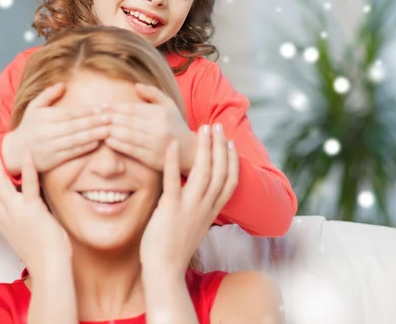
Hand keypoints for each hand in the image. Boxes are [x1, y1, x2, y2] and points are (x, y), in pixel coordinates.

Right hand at [0, 135, 71, 274]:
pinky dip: (27, 168)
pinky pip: (29, 186)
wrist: (49, 266)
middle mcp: (3, 213)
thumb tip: (14, 197)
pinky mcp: (33, 210)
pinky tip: (26, 151)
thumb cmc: (39, 247)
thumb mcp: (18, 227)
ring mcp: (16, 211)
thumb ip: (13, 212)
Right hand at [3, 82, 111, 173]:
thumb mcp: (34, 108)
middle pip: (75, 126)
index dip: (87, 110)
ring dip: (94, 135)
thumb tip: (63, 84)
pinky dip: (85, 148)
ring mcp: (50, 147)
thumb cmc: (28, 127)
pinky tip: (97, 143)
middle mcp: (47, 132)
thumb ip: (48, 95)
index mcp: (44, 117)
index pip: (70, 113)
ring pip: (76, 140)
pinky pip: (71, 153)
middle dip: (95, 121)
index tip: (103, 107)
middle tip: (111, 117)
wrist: (14, 152)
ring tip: (109, 129)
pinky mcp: (52, 160)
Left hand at [105, 83, 196, 173]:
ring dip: (110, 131)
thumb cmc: (176, 125)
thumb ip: (153, 93)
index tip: (103, 106)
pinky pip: (130, 150)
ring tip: (98, 127)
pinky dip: (117, 145)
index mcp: (161, 113)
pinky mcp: (151, 158)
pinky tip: (107, 140)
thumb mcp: (169, 105)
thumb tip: (136, 85)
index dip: (116, 107)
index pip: (133, 109)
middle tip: (96, 116)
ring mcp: (154, 144)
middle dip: (110, 118)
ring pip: (127, 135)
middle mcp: (158, 128)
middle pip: (128, 121)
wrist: (190, 152)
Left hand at [140, 124, 238, 274]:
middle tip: (216, 126)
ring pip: (204, 172)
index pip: (230, 181)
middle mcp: (205, 207)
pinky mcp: (171, 208)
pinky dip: (173, 160)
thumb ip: (199, 207)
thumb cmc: (174, 247)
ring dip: (204, 148)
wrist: (164, 270)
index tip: (229, 143)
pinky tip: (172, 143)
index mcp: (212, 211)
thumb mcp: (194, 224)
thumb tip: (196, 192)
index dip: (231, 160)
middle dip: (219, 146)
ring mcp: (190, 207)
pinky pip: (174, 180)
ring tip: (202, 129)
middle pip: (220, 171)